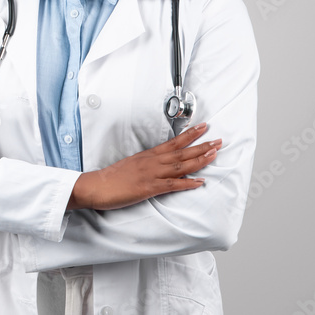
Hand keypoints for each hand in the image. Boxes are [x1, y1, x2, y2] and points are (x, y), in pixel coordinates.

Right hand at [68, 122, 220, 210]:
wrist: (96, 186)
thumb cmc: (112, 178)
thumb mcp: (131, 166)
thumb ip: (147, 165)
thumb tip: (160, 166)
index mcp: (147, 156)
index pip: (173, 142)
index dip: (190, 135)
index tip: (203, 128)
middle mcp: (151, 162)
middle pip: (181, 151)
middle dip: (201, 145)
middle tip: (218, 140)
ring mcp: (151, 174)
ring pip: (180, 165)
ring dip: (199, 160)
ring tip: (214, 154)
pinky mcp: (149, 187)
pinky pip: (172, 185)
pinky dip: (187, 183)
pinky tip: (199, 182)